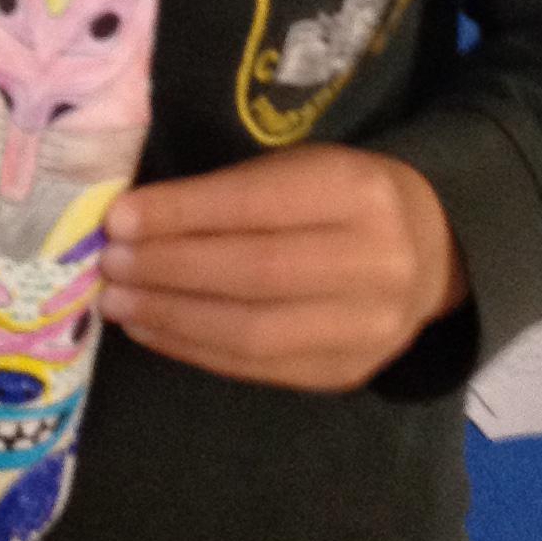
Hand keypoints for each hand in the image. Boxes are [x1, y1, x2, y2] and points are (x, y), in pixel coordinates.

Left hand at [98, 145, 468, 391]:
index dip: (183, 214)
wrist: (431, 252)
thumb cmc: (340, 197)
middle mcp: (373, 263)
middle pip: (254, 272)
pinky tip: (153, 329)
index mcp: (358, 191)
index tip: (120, 217)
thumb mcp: (301, 168)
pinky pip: (258, 368)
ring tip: (118, 302)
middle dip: (170, 269)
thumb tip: (133, 219)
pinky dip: (195, 349)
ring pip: (253, 331)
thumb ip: (231, 190)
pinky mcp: (346, 372)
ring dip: (172, 317)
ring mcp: (365, 328)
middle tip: (110, 263)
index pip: (258, 204)